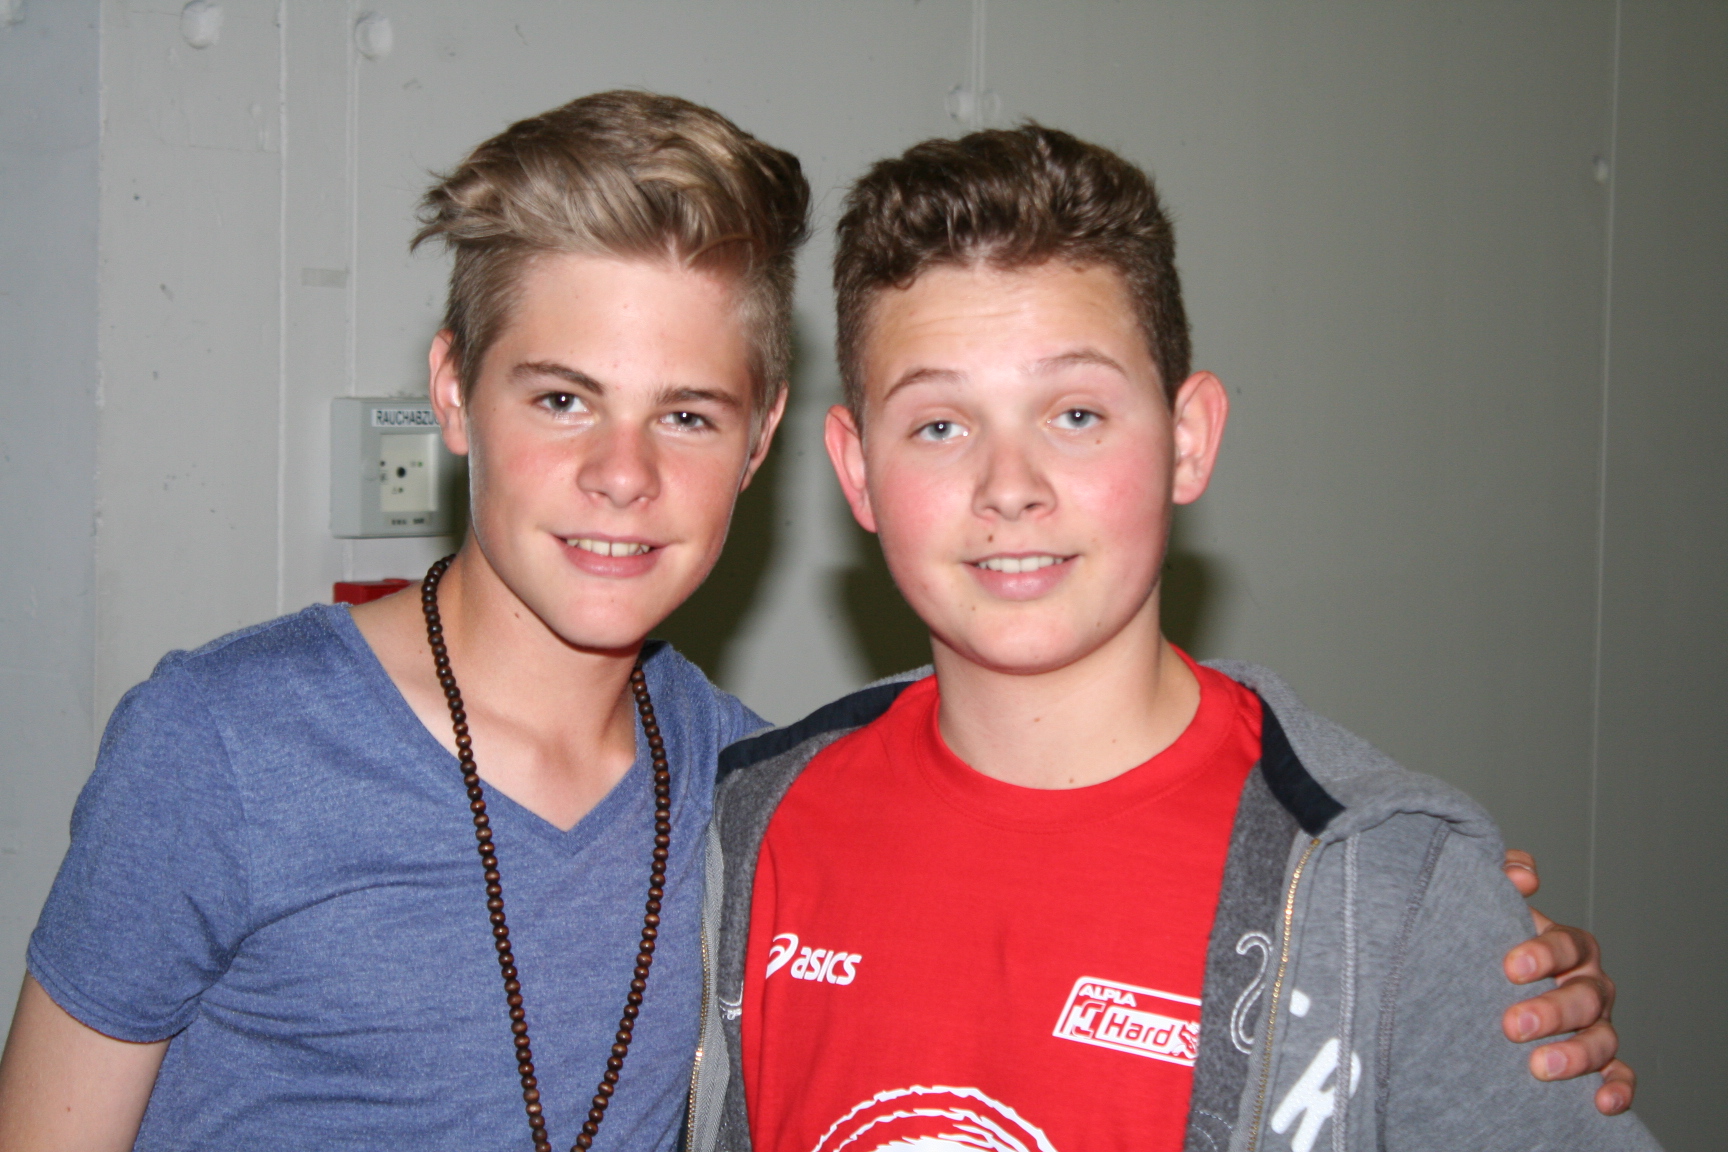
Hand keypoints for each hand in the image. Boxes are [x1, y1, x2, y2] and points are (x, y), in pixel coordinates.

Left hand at [1500, 849, 1634, 1114]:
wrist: (1477, 985)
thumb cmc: (1488, 943)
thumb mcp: (1487, 904)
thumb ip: (1501, 876)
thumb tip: (1523, 876)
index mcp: (1567, 947)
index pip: (1567, 945)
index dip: (1544, 954)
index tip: (1510, 967)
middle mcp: (1588, 985)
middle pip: (1585, 996)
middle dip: (1552, 1011)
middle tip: (1512, 1025)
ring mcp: (1594, 1025)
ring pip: (1603, 1039)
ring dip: (1577, 1054)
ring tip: (1540, 1065)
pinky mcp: (1596, 1063)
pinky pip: (1619, 1076)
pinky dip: (1616, 1089)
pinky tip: (1599, 1101)